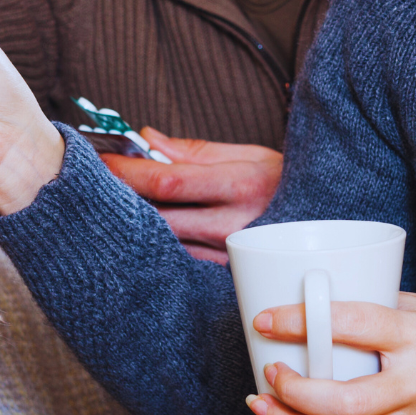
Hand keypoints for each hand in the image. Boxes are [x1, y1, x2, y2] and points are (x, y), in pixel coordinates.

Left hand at [99, 131, 280, 264]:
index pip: (168, 181)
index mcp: (239, 186)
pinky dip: (154, 242)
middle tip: (92, 178)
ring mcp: (227, 257)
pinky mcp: (223, 276)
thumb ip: (193, 150)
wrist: (323, 223)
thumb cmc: (282, 184)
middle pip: (157, 216)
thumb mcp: (247, 154)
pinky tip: (139, 228)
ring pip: (163, 242)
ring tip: (111, 199)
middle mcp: (233, 226)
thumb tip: (147, 138)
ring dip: (133, 221)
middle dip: (120, 196)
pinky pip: (178, 259)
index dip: (129, 170)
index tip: (103, 157)